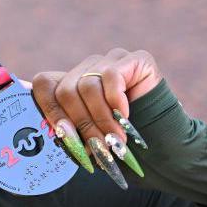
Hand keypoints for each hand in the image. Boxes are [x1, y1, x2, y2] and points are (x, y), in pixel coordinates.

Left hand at [31, 48, 162, 188]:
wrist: (162, 145)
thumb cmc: (119, 144)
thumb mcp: (87, 141)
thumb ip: (67, 133)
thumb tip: (51, 133)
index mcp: (71, 84)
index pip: (44, 84)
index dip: (50, 110)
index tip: (65, 135)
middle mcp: (87, 68)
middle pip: (65, 89)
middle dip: (80, 124)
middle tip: (97, 146)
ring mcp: (110, 60)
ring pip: (87, 85)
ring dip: (100, 119)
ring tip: (114, 139)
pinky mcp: (134, 59)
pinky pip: (112, 75)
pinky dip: (116, 101)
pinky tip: (125, 116)